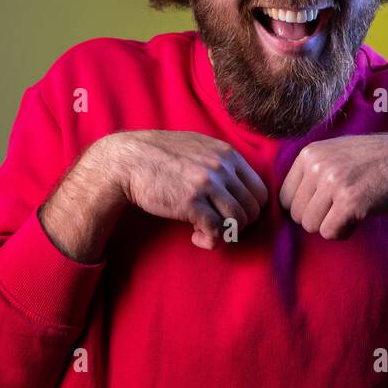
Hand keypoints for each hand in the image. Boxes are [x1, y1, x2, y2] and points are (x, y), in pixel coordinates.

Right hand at [90, 130, 269, 249]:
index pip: (260, 191)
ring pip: (238, 221)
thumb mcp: (198, 146)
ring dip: (225, 234)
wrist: (128, 160)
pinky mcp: (190, 202)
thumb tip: (240, 185)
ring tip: (206, 232)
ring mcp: (207, 184)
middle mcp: (221, 167)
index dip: (249, 209)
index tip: (231, 215)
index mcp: (227, 153)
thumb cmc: (160, 156)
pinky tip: (195, 237)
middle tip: (219, 226)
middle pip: (252, 209)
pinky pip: (216, 231)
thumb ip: (221, 161)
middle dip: (238, 224)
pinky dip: (210, 241)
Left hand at [279, 133, 387, 239]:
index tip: (327, 202)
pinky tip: (359, 216)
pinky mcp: (350, 201)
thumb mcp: (334, 154)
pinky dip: (344, 231)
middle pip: (296, 215)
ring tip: (351, 208)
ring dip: (332, 224)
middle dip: (319, 217)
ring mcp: (333, 182)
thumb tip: (283, 203)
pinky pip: (330, 233)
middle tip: (342, 205)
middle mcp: (317, 165)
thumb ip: (309, 171)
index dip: (306, 207)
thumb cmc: (372, 163)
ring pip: (311, 226)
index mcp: (309, 153)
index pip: (285, 198)